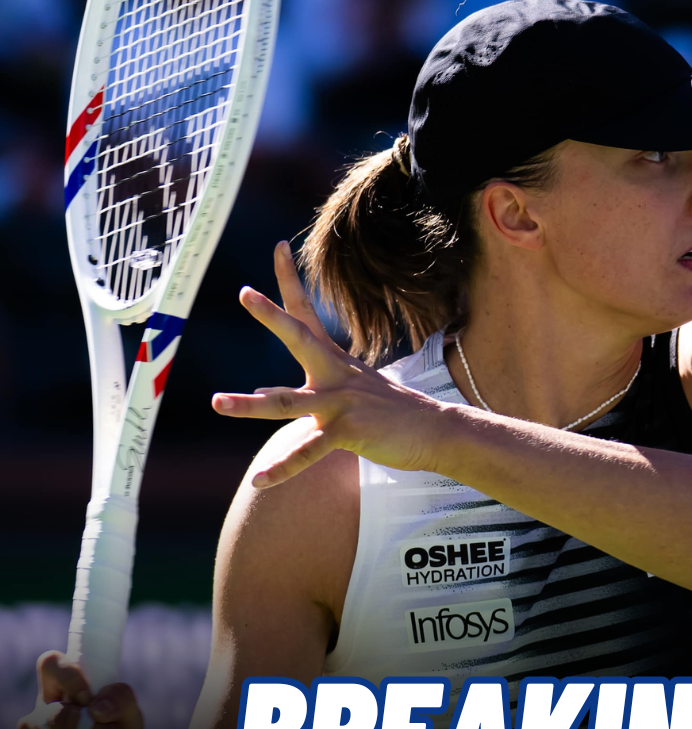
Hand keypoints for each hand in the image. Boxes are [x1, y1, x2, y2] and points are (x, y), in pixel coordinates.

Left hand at [212, 241, 449, 485]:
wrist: (436, 432)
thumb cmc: (396, 413)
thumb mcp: (359, 390)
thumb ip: (322, 386)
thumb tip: (276, 389)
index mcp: (336, 362)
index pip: (307, 314)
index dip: (291, 281)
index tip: (278, 248)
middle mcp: (335, 375)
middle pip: (299, 338)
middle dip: (271, 316)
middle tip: (245, 293)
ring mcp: (340, 403)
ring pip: (286, 402)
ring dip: (249, 404)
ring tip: (217, 402)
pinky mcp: (347, 432)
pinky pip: (308, 452)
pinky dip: (283, 468)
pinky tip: (259, 481)